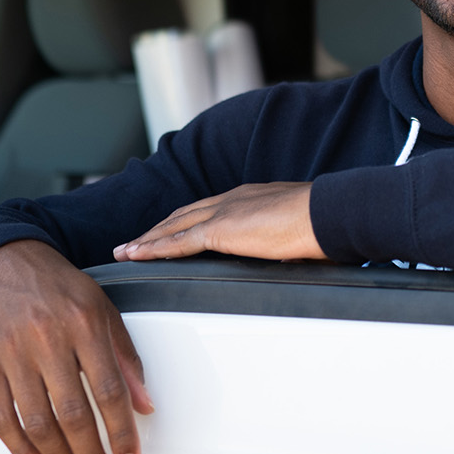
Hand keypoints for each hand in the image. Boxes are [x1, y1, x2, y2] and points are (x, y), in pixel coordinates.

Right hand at [0, 239, 153, 453]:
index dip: (121, 432)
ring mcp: (11, 352)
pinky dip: (19, 448)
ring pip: (36, 421)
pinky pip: (0, 417)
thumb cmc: (57, 287)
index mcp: (84, 323)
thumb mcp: (102, 309)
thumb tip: (144, 406)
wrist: (1, 260)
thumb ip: (125, 358)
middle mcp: (47, 338)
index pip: (109, 390)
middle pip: (73, 414)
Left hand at [113, 181, 324, 262]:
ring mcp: (224, 213)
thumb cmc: (324, 224)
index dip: (184, 221)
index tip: (169, 231)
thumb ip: (282, 241)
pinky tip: (137, 256)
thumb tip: (287, 256)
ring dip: (147, 240)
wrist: (328, 214)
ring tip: (126, 252)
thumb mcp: (297, 231)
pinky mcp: (220, 230)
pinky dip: (154, 249)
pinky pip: (178, 242)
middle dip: (157, 229)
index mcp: (249, 198)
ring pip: (173, 227)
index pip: (207, 210)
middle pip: (182, 215)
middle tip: (134, 243)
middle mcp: (231, 200)